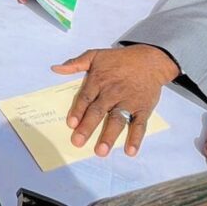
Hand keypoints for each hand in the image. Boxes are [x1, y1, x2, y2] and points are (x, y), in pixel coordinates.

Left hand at [51, 45, 179, 156]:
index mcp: (98, 81)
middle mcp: (112, 93)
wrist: (150, 60)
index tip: (71, 124)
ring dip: (109, 136)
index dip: (78, 111)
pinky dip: (136, 138)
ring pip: (117, 120)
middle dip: (88, 127)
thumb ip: (75, 63)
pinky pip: (139, 125)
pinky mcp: (143, 109)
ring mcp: (128, 102)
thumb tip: (55, 68)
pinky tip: (130, 151)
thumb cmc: (119, 59)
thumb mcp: (95, 55)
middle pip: (98, 112)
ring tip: (100, 151)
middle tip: (78, 142)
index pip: (85, 98)